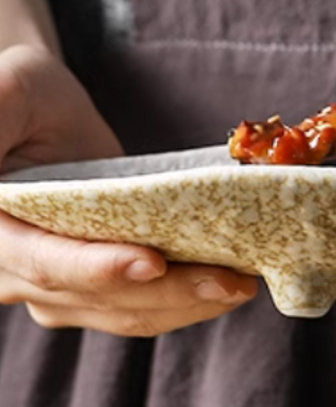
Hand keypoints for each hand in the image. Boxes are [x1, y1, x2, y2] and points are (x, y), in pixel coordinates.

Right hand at [0, 44, 257, 334]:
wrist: (39, 114)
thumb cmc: (19, 94)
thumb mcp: (7, 94)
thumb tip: (8, 175)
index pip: (43, 261)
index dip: (98, 268)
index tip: (154, 263)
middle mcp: (10, 270)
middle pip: (94, 297)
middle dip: (168, 292)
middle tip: (232, 282)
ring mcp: (50, 288)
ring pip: (122, 312)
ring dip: (187, 305)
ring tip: (242, 286)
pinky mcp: (90, 289)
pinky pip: (137, 308)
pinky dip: (184, 302)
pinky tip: (226, 287)